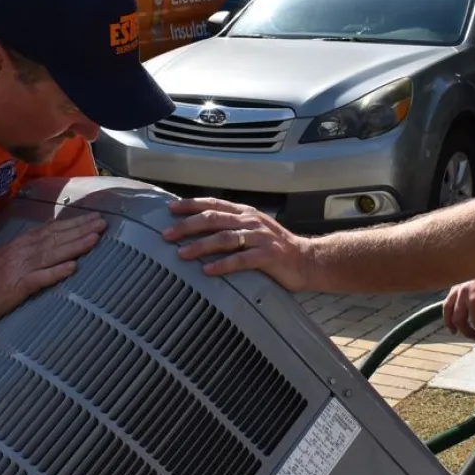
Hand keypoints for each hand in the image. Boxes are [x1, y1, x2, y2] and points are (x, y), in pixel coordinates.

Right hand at [0, 212, 106, 322]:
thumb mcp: (9, 258)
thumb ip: (31, 251)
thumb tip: (53, 242)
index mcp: (21, 244)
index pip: (52, 229)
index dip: (74, 223)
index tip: (94, 218)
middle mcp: (22, 251)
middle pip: (56, 238)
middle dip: (81, 229)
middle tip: (103, 223)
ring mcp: (20, 268)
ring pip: (52, 253)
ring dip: (75, 245)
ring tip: (94, 238)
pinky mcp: (16, 287)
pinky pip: (39, 278)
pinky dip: (55, 272)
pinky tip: (71, 267)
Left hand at [162, 198, 314, 291]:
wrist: (308, 260)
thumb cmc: (276, 249)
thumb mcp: (253, 230)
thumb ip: (232, 227)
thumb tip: (201, 231)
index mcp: (245, 213)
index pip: (213, 204)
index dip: (190, 205)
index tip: (169, 210)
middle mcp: (251, 221)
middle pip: (213, 219)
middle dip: (187, 226)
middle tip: (166, 235)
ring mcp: (260, 238)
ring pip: (224, 238)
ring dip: (200, 245)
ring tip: (181, 254)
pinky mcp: (268, 256)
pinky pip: (241, 260)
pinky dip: (223, 264)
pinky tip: (208, 270)